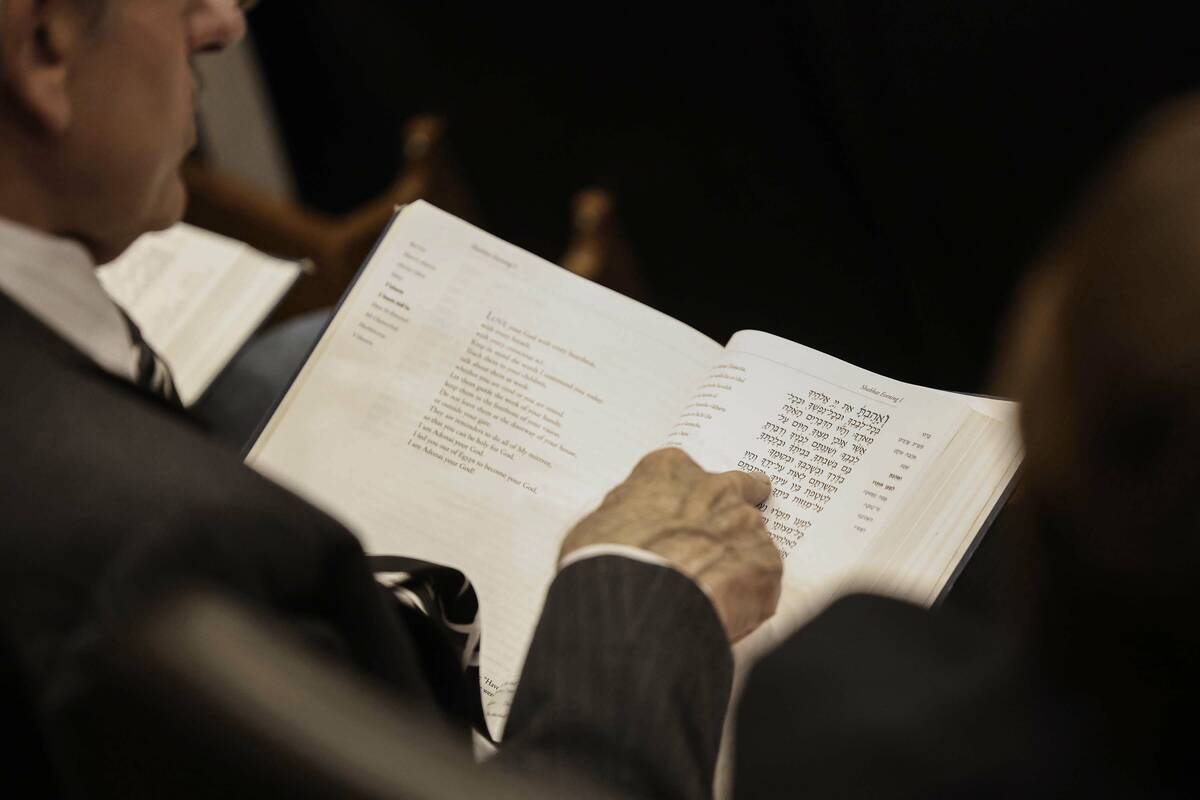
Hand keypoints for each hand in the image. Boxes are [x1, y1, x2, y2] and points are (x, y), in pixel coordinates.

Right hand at [560, 448, 782, 641]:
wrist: (640, 605)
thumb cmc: (608, 563)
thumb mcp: (598, 525)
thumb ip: (629, 514)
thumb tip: (635, 527)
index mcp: (670, 471)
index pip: (686, 473)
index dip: (686, 496)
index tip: (682, 511)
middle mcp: (716, 489)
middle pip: (739, 490)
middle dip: (731, 510)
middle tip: (720, 536)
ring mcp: (746, 525)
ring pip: (750, 539)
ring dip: (736, 559)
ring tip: (711, 592)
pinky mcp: (767, 565)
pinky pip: (761, 579)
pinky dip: (747, 596)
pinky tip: (722, 612)